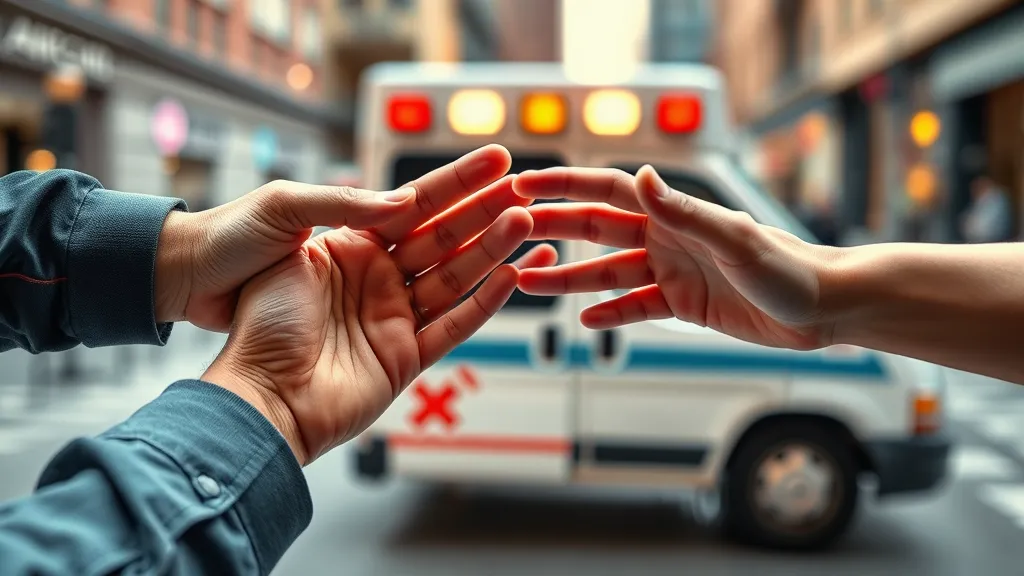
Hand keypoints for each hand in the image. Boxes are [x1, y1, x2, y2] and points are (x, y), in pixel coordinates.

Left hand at [202, 149, 556, 464]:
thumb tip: (405, 198)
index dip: (458, 181)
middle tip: (526, 189)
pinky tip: (511, 276)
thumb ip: (345, 206)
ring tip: (526, 223)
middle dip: (486, 212)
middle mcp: (377, 278)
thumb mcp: (284, 221)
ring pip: (456, 278)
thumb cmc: (244, 291)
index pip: (417, 203)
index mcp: (350, 243)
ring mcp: (392, 318)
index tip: (497, 158)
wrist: (245, 376)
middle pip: (445, 238)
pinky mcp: (403, 358)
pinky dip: (483, 305)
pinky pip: (452, 327)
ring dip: (492, 250)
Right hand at [513, 165, 840, 349]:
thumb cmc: (788, 267)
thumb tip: (643, 176)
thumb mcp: (733, 240)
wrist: (823, 308)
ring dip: (568, 278)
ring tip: (526, 283)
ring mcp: (672, 271)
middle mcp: (666, 238)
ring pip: (607, 273)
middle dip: (552, 229)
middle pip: (596, 230)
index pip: (609, 191)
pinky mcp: (682, 304)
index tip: (523, 184)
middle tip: (508, 230)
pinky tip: (584, 321)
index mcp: (674, 214)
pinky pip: (635, 307)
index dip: (565, 186)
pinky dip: (610, 313)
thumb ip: (684, 212)